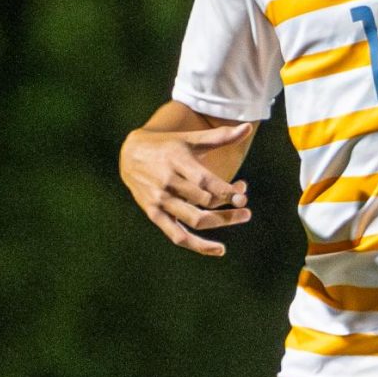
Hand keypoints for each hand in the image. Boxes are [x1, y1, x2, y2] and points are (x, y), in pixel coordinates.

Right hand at [119, 122, 253, 256]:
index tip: (243, 196)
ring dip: (221, 221)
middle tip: (244, 203)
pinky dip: (198, 246)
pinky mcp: (154, 214)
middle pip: (204, 200)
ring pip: (194, 219)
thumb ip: (220, 137)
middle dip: (228, 203)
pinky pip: (177, 235)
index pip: (205, 181)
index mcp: (177, 162)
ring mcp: (160, 200)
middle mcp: (168, 182)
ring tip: (243, 217)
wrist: (130, 154)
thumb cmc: (168, 146)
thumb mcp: (191, 139)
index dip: (226, 191)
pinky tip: (219, 249)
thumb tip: (247, 127)